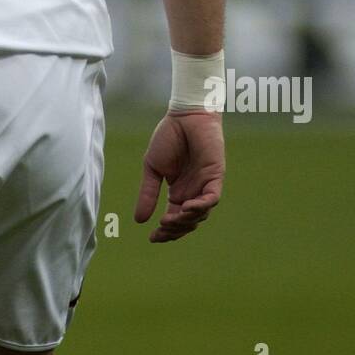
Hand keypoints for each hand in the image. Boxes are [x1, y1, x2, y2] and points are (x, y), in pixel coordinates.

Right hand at [134, 110, 224, 242]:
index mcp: (179, 192)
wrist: (184, 116)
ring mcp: (205, 186)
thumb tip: (139, 221)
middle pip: (188, 222)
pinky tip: (186, 208)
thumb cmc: (168, 138)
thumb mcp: (152, 169)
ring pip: (201, 215)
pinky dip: (201, 207)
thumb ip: (148, 193)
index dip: (165, 232)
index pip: (174, 220)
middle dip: (175, 230)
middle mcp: (193, 192)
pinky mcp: (215, 177)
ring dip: (186, 220)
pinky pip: (211, 199)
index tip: (152, 238)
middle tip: (160, 230)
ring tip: (169, 219)